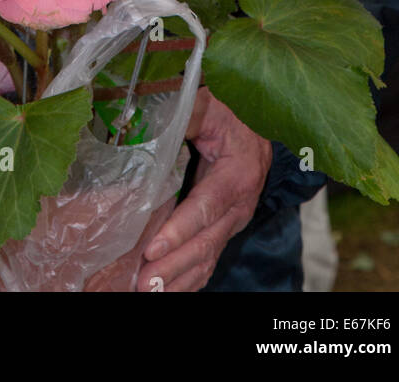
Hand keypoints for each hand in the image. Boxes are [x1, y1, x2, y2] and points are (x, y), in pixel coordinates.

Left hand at [134, 87, 271, 291]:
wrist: (255, 126)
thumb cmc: (230, 113)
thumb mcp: (211, 106)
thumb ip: (187, 115)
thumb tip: (154, 120)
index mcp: (238, 174)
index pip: (207, 207)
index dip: (180, 230)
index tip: (152, 248)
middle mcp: (240, 205)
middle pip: (207, 241)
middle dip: (174, 265)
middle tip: (143, 282)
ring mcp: (233, 220)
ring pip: (208, 257)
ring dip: (178, 278)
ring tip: (148, 291)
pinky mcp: (224, 228)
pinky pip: (208, 259)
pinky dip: (188, 279)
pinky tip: (166, 289)